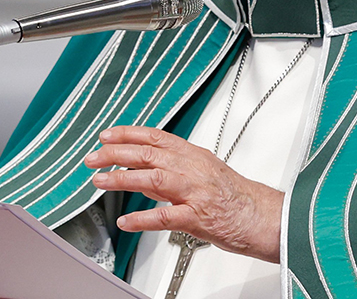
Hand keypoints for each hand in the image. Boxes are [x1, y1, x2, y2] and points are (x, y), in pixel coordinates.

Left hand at [85, 125, 282, 262]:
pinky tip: (125, 221)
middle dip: (116, 153)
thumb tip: (145, 168)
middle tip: (93, 158)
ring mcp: (195, 192)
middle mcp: (193, 169)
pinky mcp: (197, 217)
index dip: (128, 134)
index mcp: (194, 155)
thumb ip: (175, 168)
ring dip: (122, 179)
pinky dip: (141, 219)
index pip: (156, 137)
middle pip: (149, 153)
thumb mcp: (205, 171)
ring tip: (100, 182)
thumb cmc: (236, 197)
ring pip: (152, 178)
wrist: (263, 216)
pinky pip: (164, 216)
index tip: (107, 135)